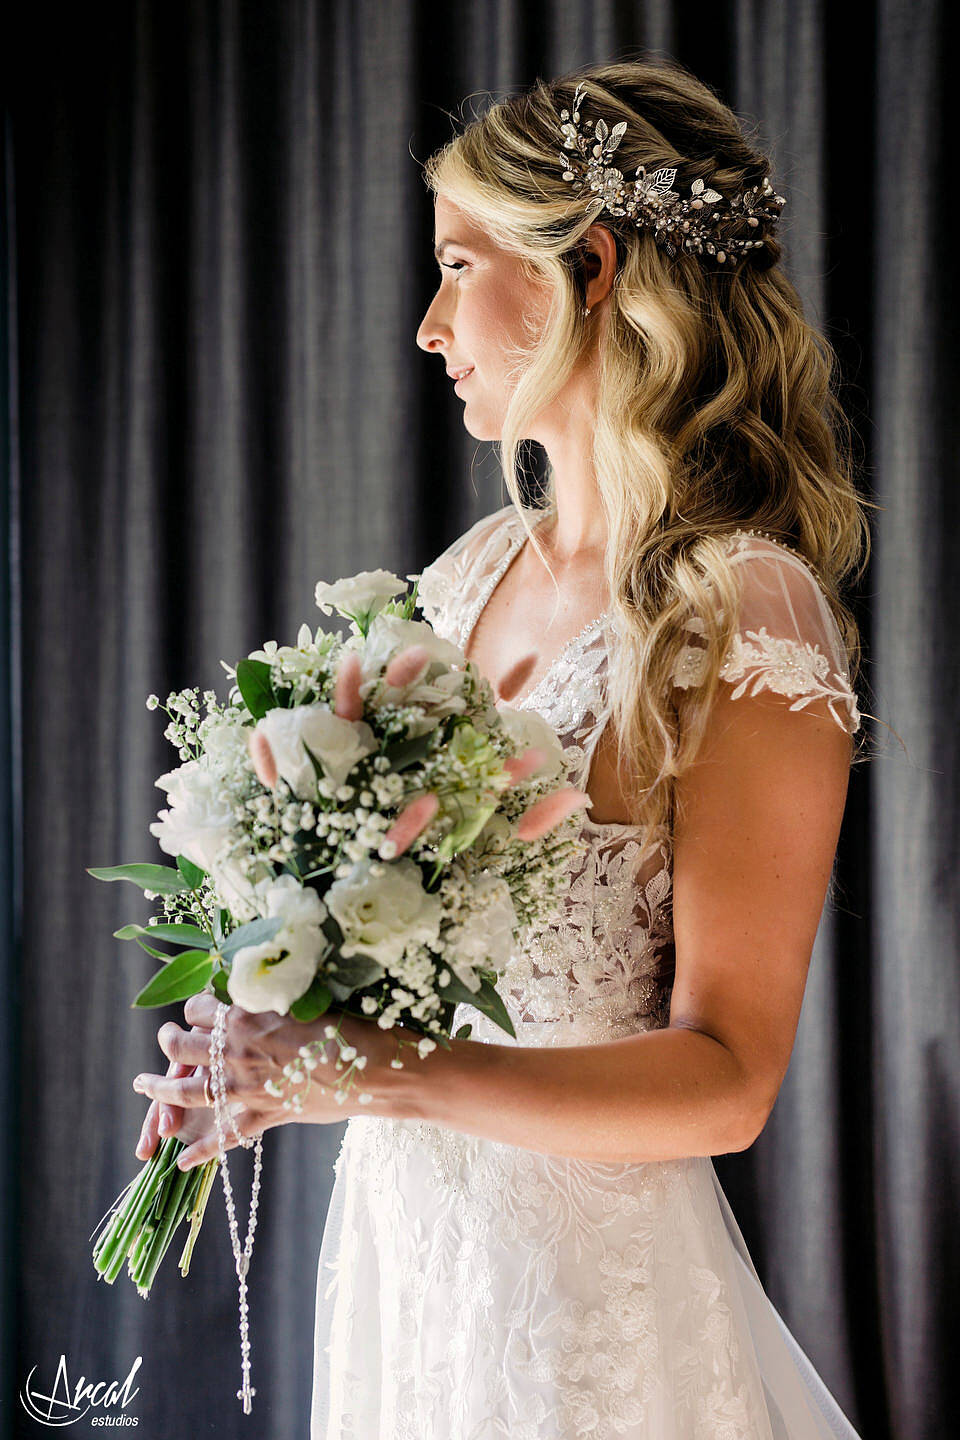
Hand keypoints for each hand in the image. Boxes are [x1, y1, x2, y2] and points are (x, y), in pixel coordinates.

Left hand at [132, 994, 423, 1170]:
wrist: (373, 1069)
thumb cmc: (347, 1026)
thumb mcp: (307, 1000)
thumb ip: (274, 1000)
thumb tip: (262, 991)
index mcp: (246, 1015)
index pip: (200, 1007)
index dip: (197, 1009)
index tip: (202, 1011)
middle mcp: (236, 1050)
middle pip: (181, 1045)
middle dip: (169, 1040)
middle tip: (166, 1038)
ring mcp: (244, 1087)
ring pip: (187, 1090)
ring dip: (160, 1089)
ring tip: (144, 1085)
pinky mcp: (261, 1116)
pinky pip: (222, 1137)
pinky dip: (200, 1151)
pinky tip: (182, 1159)